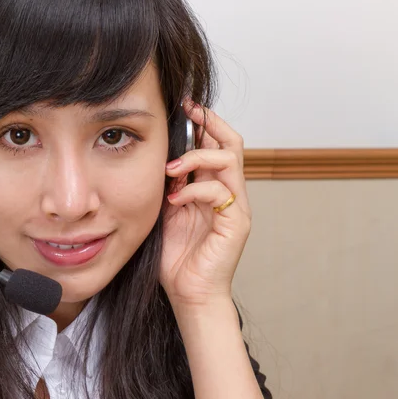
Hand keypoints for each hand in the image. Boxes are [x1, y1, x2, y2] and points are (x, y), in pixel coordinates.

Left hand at [160, 99, 251, 307]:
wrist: (189, 293)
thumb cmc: (177, 256)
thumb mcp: (167, 211)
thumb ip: (171, 185)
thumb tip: (160, 158)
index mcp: (212, 187)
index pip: (216, 145)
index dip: (203, 123)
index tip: (183, 106)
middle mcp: (228, 192)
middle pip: (231, 143)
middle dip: (210, 122)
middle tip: (188, 111)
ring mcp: (235, 206)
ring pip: (229, 160)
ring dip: (197, 156)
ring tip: (170, 168)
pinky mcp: (236, 222)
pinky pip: (219, 192)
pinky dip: (193, 189)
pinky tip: (174, 199)